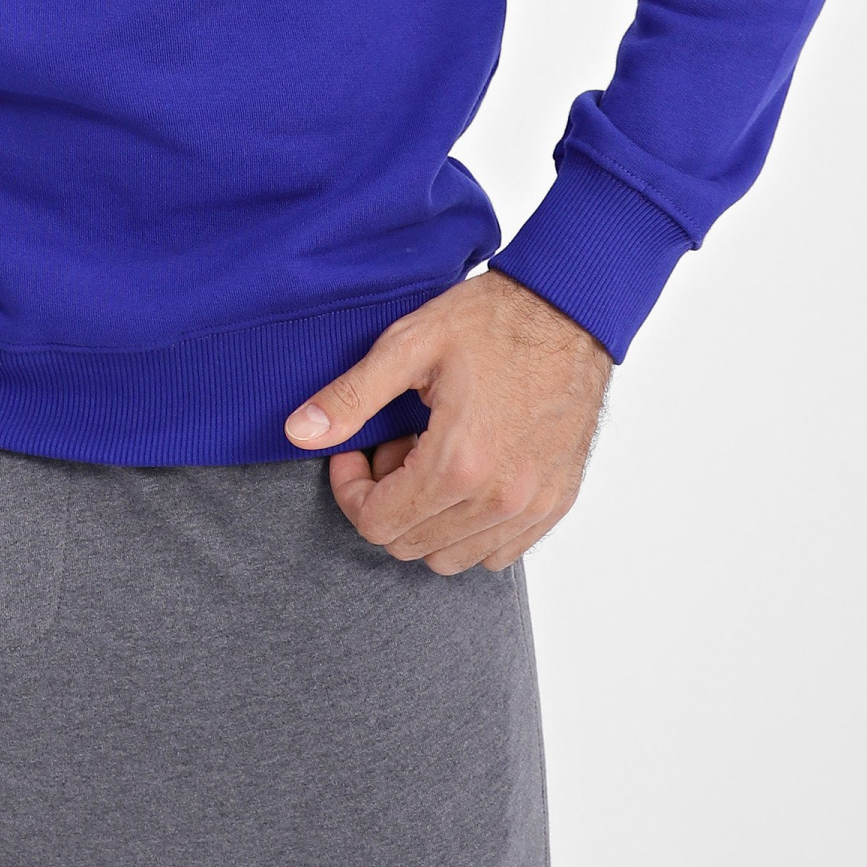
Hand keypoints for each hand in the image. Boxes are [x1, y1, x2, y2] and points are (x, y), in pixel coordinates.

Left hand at [284, 270, 611, 573]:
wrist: (569, 308)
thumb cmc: (491, 320)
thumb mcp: (408, 344)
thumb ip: (350, 397)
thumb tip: (298, 433)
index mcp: (457, 463)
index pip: (376, 524)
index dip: (350, 487)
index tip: (357, 447)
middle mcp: (499, 499)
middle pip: (408, 545)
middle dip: (386, 499)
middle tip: (396, 442)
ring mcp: (533, 506)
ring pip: (451, 558)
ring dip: (426, 516)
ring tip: (432, 454)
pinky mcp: (557, 502)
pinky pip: (498, 553)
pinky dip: (469, 527)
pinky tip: (466, 471)